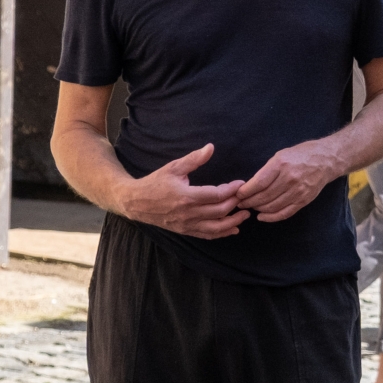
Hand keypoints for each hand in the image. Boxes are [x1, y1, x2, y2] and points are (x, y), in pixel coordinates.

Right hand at [117, 145, 247, 238]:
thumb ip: (194, 159)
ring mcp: (187, 224)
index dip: (232, 190)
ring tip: (246, 215)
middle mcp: (188, 213)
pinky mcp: (185, 231)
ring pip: (215, 228)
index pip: (216, 195)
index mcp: (187, 196)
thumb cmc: (155, 183)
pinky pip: (207, 235)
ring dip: (233, 222)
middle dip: (236, 204)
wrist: (136, 203)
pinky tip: (232, 229)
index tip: (241, 184)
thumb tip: (211, 147)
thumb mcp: (174, 167)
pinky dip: (221, 233)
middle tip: (246, 197)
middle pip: (220, 211)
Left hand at [238, 138, 341, 222]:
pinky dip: (271, 217)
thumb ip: (267, 170)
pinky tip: (262, 216)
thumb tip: (250, 185)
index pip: (259, 183)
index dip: (246, 192)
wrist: (327, 160)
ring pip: (272, 206)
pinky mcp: (304, 200)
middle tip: (240, 203)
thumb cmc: (302, 154)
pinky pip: (284, 213)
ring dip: (258, 209)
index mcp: (281, 165)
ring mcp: (298, 191)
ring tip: (251, 207)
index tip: (238, 194)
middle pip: (264, 196)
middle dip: (249, 202)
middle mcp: (290, 179)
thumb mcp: (281, 155)